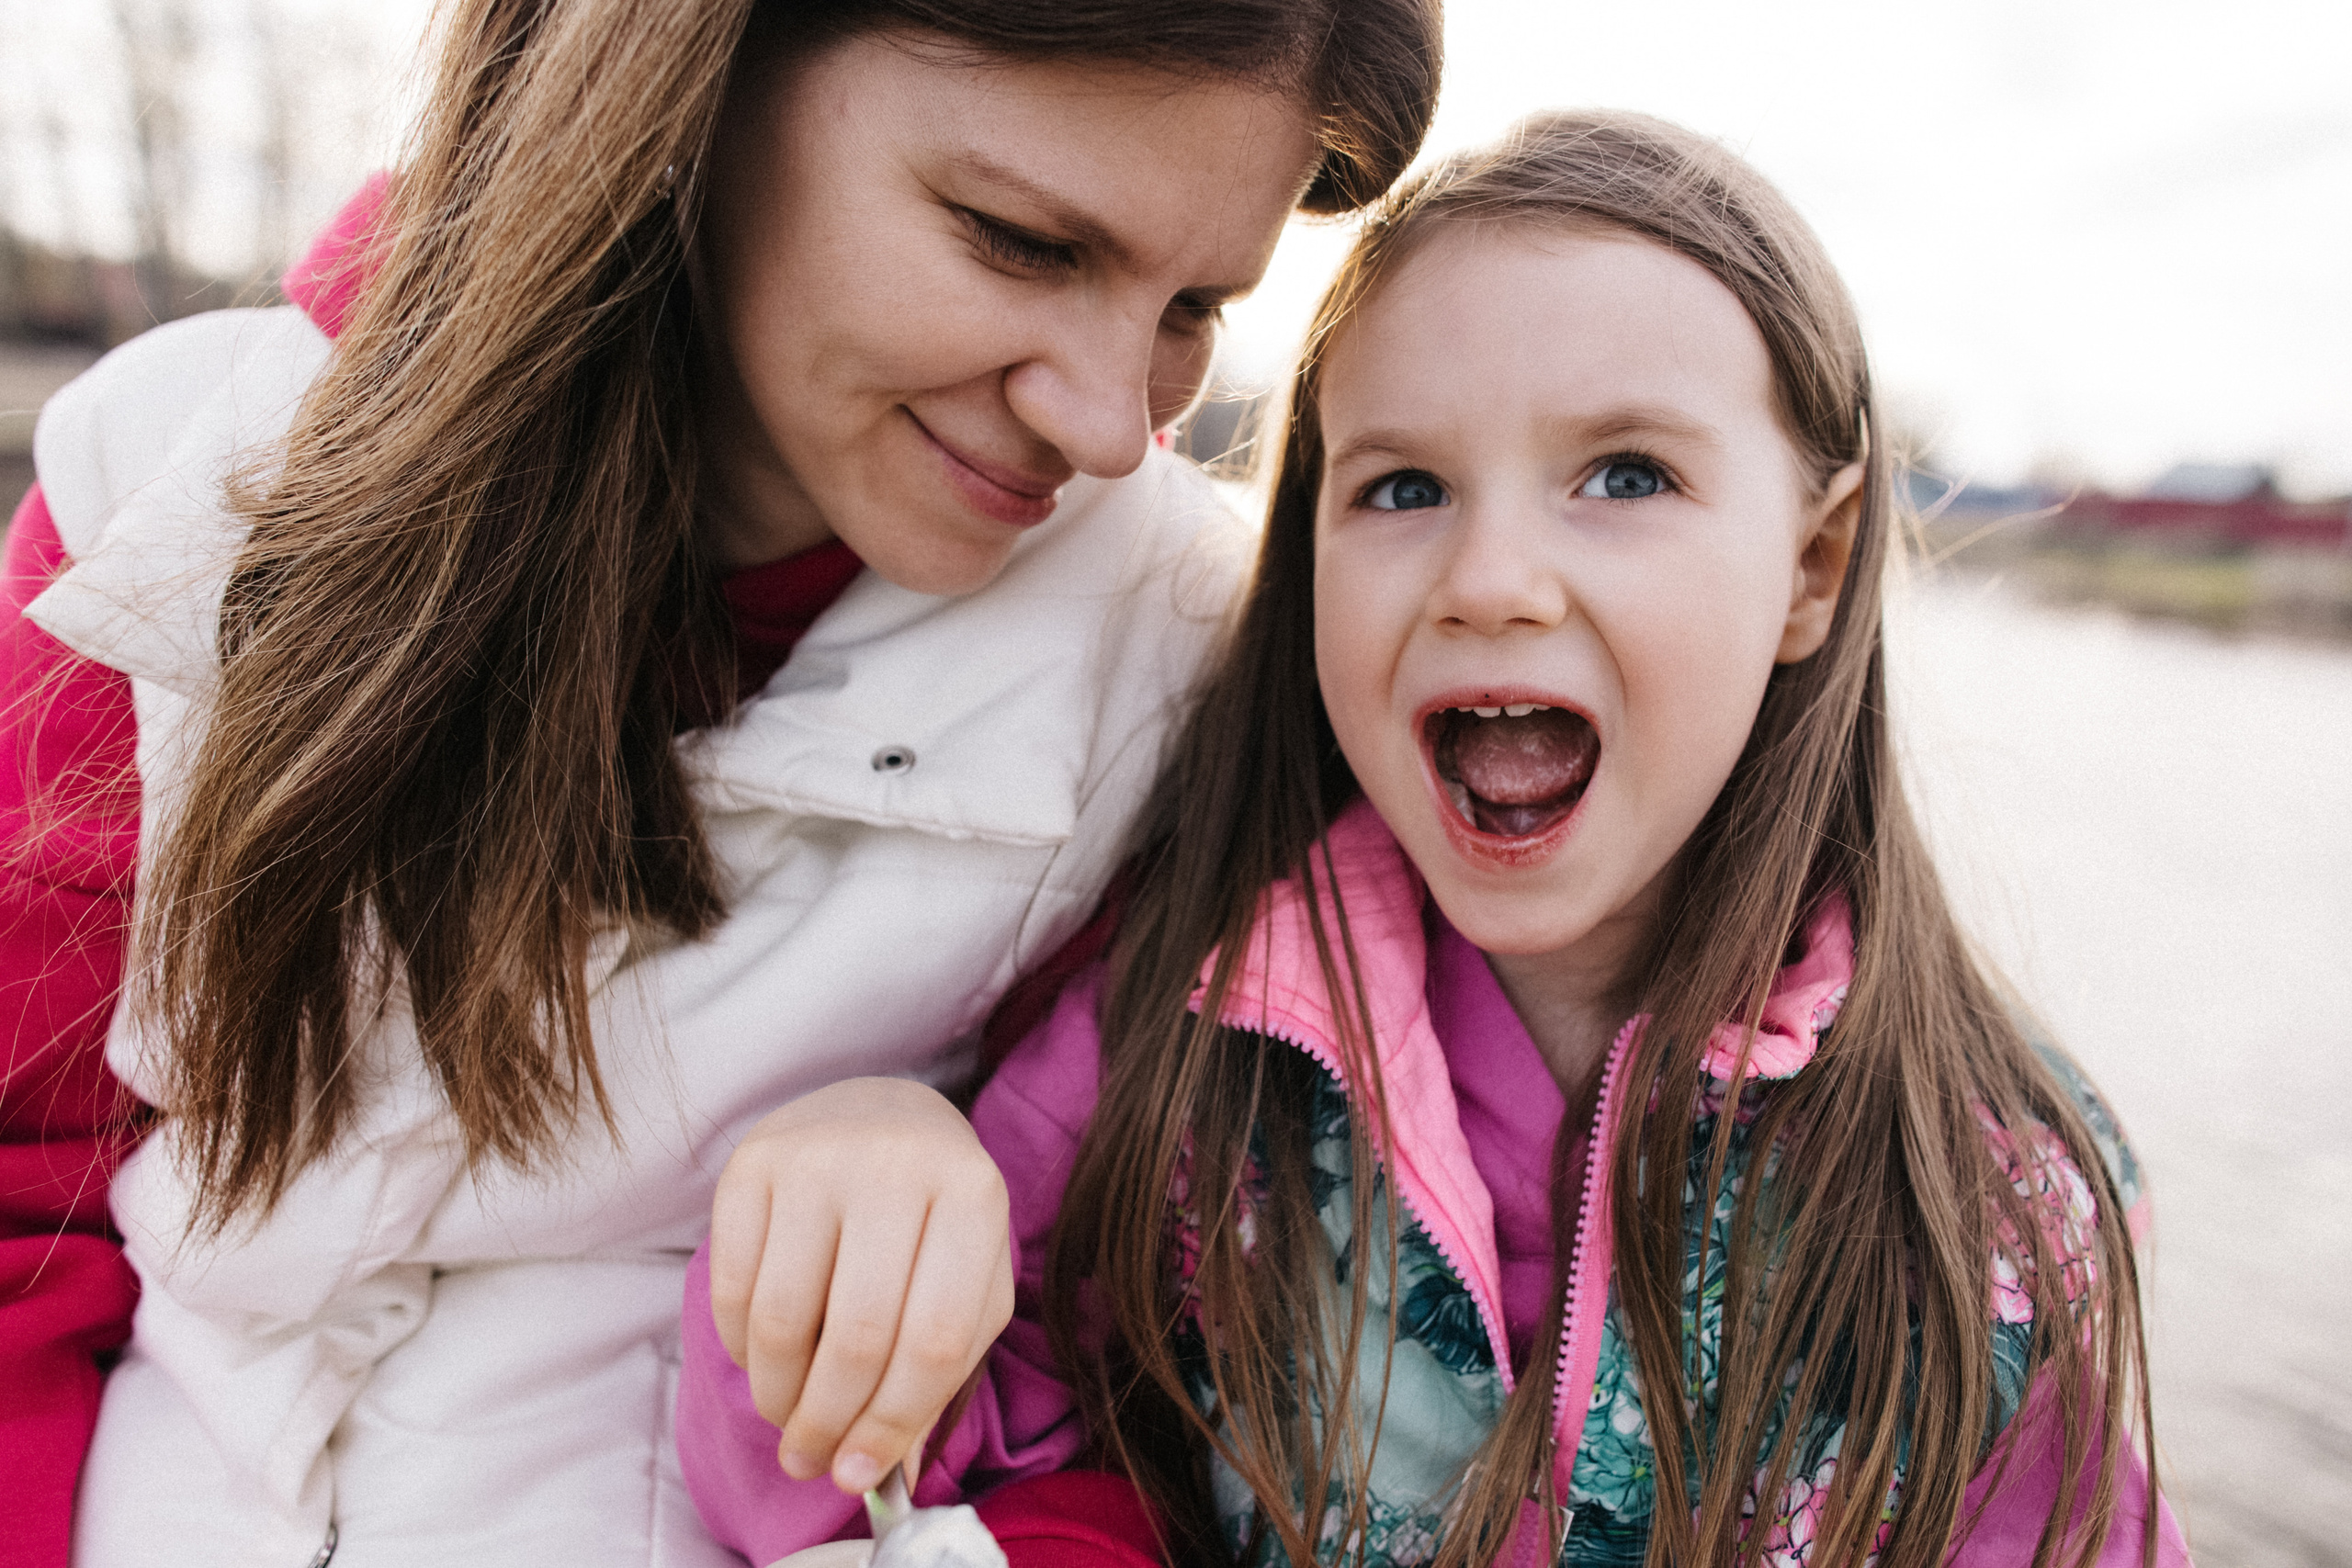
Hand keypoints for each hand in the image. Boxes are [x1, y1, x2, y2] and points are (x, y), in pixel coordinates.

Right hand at [710, 1076, 1013, 1492]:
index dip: (893, 1422)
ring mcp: (818, 1155)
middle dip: (827, 1422)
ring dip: (778, 1395)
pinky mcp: (751, 1161)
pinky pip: (732, 1288)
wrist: (882, 1113)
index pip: (933, 1338)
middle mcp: (897, 1164)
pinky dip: (742, 1347)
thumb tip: (883, 1472)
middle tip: (810, 1461)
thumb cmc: (934, 1218)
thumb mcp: (970, 1282)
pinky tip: (763, 1357)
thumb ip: (942, 1373)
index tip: (859, 1476)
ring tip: (786, 1415)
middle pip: (856, 1336)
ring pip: (783, 1320)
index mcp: (973, 1195)